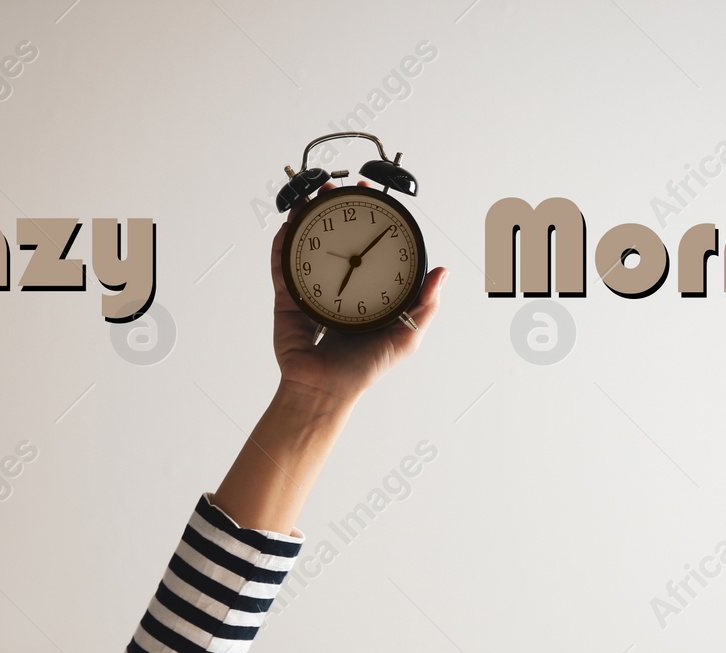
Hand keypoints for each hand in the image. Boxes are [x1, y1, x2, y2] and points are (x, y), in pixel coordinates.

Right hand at [271, 181, 449, 408]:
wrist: (325, 391)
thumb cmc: (363, 370)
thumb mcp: (405, 336)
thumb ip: (425, 306)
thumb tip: (444, 272)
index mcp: (365, 290)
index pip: (367, 245)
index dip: (368, 218)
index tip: (371, 194)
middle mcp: (338, 286)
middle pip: (334, 238)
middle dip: (332, 210)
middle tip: (333, 187)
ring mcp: (310, 291)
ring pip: (306, 247)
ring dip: (304, 219)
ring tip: (306, 198)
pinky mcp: (287, 301)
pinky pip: (282, 269)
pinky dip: (281, 248)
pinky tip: (286, 228)